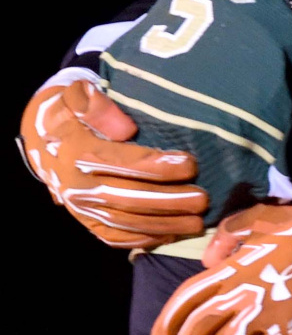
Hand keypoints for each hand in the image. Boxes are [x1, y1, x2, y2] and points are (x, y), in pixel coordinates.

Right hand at [18, 81, 206, 247]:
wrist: (44, 139)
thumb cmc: (72, 112)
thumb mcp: (77, 96)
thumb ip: (95, 105)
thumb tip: (125, 128)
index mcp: (77, 153)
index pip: (122, 163)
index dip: (158, 166)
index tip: (191, 164)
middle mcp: (77, 185)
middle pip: (127, 198)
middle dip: (169, 201)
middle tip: (203, 200)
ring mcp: (81, 207)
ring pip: (124, 222)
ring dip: (163, 225)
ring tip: (197, 222)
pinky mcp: (85, 221)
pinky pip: (114, 236)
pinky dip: (143, 239)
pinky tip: (171, 235)